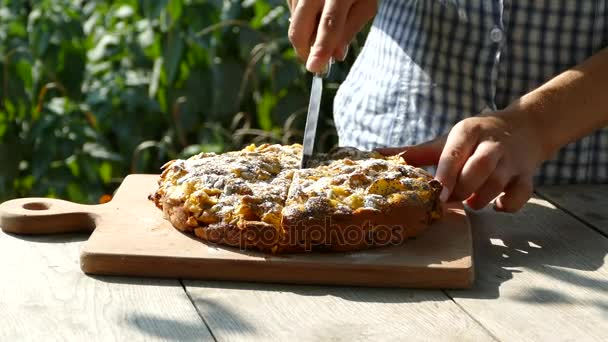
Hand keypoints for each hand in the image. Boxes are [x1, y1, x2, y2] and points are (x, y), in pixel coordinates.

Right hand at [287, 0, 377, 71]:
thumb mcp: (366, 5)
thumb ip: (351, 29)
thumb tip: (336, 55)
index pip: (329, 23)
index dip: (321, 47)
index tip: (314, 67)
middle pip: (300, 27)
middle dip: (304, 51)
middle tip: (314, 64)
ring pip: (294, 23)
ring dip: (306, 35)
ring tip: (322, 30)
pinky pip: (292, 13)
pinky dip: (302, 21)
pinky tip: (315, 15)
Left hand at [377, 111, 549, 211]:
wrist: (524, 128)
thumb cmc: (475, 139)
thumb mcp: (447, 141)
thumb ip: (415, 153)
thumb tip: (376, 155)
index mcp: (467, 132)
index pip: (454, 153)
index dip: (444, 175)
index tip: (435, 195)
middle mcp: (491, 144)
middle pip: (479, 168)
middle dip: (463, 189)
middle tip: (451, 201)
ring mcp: (512, 160)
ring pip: (498, 183)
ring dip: (481, 199)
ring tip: (471, 203)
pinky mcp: (527, 175)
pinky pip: (522, 194)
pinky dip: (509, 205)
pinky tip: (497, 207)